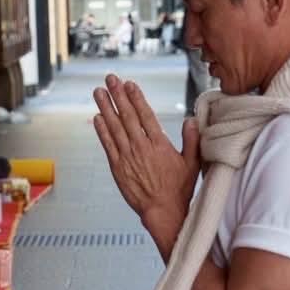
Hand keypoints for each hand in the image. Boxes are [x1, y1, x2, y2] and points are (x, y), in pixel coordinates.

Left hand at [91, 75, 199, 243]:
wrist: (163, 211)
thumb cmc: (179, 189)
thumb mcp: (192, 163)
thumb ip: (192, 140)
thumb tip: (190, 119)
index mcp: (159, 144)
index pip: (145, 115)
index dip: (136, 98)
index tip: (129, 84)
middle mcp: (141, 147)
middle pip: (127, 116)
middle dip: (118, 95)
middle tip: (110, 78)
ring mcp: (127, 157)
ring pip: (115, 127)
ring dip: (106, 108)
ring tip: (98, 92)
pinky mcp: (118, 167)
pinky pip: (108, 145)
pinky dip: (102, 131)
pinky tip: (97, 117)